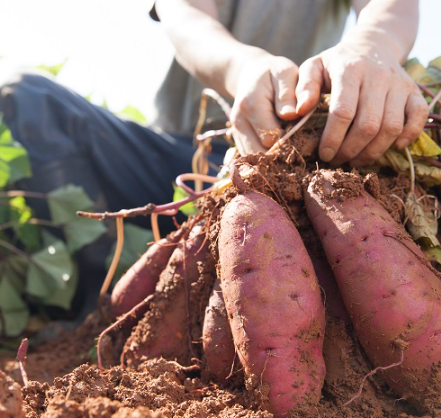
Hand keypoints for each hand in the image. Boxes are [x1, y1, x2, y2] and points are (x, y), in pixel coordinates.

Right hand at [229, 53, 298, 154]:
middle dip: (281, 155)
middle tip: (300, 147)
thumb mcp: (285, 73)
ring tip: (290, 151)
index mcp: (251, 105)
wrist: (251, 75)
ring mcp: (236, 133)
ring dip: (273, 160)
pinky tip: (280, 151)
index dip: (290, 140)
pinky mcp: (238, 140)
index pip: (271, 137)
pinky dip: (266, 160)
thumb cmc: (274, 74)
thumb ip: (288, 93)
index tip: (304, 135)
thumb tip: (292, 115)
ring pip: (254, 160)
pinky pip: (251, 159)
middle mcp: (239, 122)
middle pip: (261, 153)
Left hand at [295, 40, 428, 166]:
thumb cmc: (336, 63)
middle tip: (337, 161)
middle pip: (368, 125)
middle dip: (350, 150)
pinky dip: (409, 135)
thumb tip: (298, 111)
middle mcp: (377, 76)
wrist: (372, 45)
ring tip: (355, 160)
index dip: (332, 139)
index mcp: (349, 70)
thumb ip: (304, 88)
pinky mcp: (413, 91)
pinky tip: (394, 147)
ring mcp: (398, 84)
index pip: (342, 112)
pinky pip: (418, 116)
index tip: (324, 154)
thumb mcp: (314, 68)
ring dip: (373, 151)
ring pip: (391, 126)